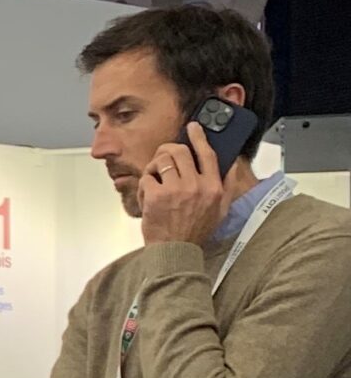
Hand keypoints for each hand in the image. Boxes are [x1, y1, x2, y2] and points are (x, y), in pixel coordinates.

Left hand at [136, 122, 233, 246]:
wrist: (176, 251)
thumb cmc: (196, 231)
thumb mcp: (221, 209)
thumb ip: (228, 185)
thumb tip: (231, 164)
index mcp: (214, 187)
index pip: (208, 154)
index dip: (199, 137)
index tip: (193, 127)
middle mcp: (196, 185)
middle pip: (180, 152)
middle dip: (168, 150)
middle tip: (163, 156)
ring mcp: (176, 190)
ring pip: (162, 160)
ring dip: (155, 166)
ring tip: (155, 177)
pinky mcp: (157, 196)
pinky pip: (147, 178)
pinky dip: (145, 184)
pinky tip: (148, 195)